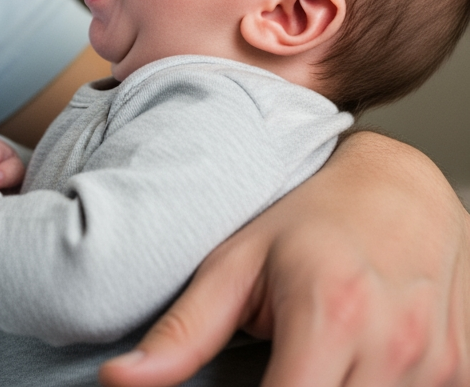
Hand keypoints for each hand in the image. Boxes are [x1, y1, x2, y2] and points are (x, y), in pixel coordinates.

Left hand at [99, 133, 469, 386]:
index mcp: (330, 314)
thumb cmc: (308, 218)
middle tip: (273, 371)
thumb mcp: (237, 261)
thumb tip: (118, 381)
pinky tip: (348, 370)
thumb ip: (184, 329)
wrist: (402, 186)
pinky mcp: (461, 373)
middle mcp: (393, 345)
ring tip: (308, 363)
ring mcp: (437, 364)